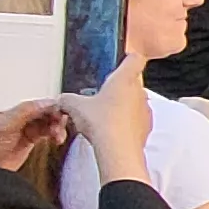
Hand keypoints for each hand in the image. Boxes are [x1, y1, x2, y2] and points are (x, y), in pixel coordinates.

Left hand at [0, 97, 69, 172]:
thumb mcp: (2, 125)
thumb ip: (24, 112)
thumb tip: (46, 102)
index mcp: (4, 103)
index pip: (28, 94)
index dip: (44, 97)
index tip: (56, 103)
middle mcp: (14, 112)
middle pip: (40, 106)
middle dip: (53, 111)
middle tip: (61, 118)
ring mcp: (21, 126)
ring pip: (45, 119)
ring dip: (55, 123)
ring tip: (58, 132)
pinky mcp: (28, 140)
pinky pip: (46, 132)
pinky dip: (54, 133)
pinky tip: (57, 137)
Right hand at [66, 52, 152, 179]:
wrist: (118, 149)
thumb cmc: (103, 123)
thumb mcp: (76, 107)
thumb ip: (68, 99)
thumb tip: (62, 100)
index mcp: (124, 79)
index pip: (135, 59)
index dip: (128, 59)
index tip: (122, 62)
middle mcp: (139, 92)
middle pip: (133, 82)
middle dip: (119, 88)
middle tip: (103, 96)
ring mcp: (145, 110)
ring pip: (136, 102)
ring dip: (124, 106)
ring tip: (105, 116)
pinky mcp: (146, 127)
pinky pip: (137, 120)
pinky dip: (127, 123)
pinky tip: (112, 130)